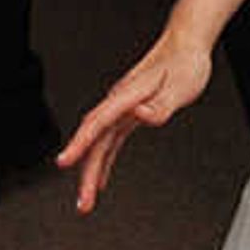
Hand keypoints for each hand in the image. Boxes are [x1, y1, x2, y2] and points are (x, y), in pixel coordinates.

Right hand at [59, 29, 213, 211]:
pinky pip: (110, 142)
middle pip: (94, 141)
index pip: (97, 123)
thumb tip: (143, 116)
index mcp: (127, 96)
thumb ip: (161, 104)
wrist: (185, 47)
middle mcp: (119, 103)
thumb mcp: (180, 86)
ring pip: (100, 144)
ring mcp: (122, 110)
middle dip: (84, 172)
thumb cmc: (183, 64)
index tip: (64, 162)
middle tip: (83, 202)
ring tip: (87, 200)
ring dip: (91, 172)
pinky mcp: (129, 114)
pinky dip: (104, 161)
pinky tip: (101, 179)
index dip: (79, 144)